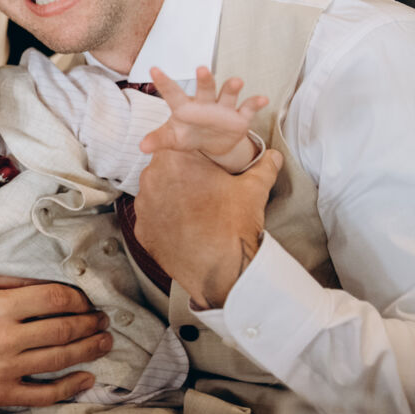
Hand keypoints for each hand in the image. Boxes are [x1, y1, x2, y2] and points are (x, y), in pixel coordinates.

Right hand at [0, 275, 111, 409]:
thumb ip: (11, 281)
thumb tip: (50, 281)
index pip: (54, 299)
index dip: (78, 299)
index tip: (87, 301)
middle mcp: (4, 338)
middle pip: (63, 329)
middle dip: (90, 324)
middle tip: (104, 321)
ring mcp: (5, 370)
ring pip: (60, 360)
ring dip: (89, 350)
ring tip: (104, 342)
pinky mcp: (3, 394)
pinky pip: (45, 394)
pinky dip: (71, 387)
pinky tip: (87, 377)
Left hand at [133, 147, 282, 309]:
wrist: (221, 270)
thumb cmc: (233, 226)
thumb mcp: (254, 188)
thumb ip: (263, 166)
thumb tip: (273, 157)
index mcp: (174, 159)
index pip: (177, 143)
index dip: (193, 152)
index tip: (204, 162)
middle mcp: (150, 178)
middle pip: (165, 167)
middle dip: (183, 173)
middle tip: (205, 185)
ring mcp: (142, 206)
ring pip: (156, 191)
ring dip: (172, 195)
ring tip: (197, 207)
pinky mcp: (141, 230)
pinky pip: (152, 217)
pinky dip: (166, 219)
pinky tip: (186, 225)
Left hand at [137, 66, 267, 171]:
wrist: (212, 145)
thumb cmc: (188, 135)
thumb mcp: (173, 139)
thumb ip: (159, 139)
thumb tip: (141, 146)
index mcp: (185, 107)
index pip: (172, 93)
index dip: (163, 82)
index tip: (153, 69)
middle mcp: (205, 102)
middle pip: (205, 88)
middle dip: (205, 79)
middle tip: (201, 68)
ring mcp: (224, 108)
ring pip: (228, 94)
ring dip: (232, 87)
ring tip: (237, 81)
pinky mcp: (240, 117)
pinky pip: (248, 108)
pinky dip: (255, 103)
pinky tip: (262, 99)